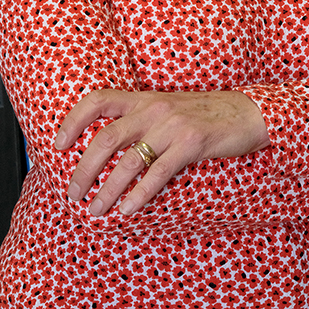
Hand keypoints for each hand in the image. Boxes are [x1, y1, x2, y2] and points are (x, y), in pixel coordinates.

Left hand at [54, 88, 269, 216]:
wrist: (248, 112)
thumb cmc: (205, 114)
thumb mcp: (168, 109)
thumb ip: (141, 120)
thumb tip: (107, 147)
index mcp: (145, 98)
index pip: (98, 99)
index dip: (73, 120)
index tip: (60, 144)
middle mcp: (154, 108)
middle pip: (104, 137)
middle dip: (83, 169)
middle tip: (74, 193)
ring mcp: (172, 125)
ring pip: (127, 161)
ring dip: (107, 190)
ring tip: (96, 209)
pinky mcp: (191, 143)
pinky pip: (156, 173)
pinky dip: (138, 195)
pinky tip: (128, 209)